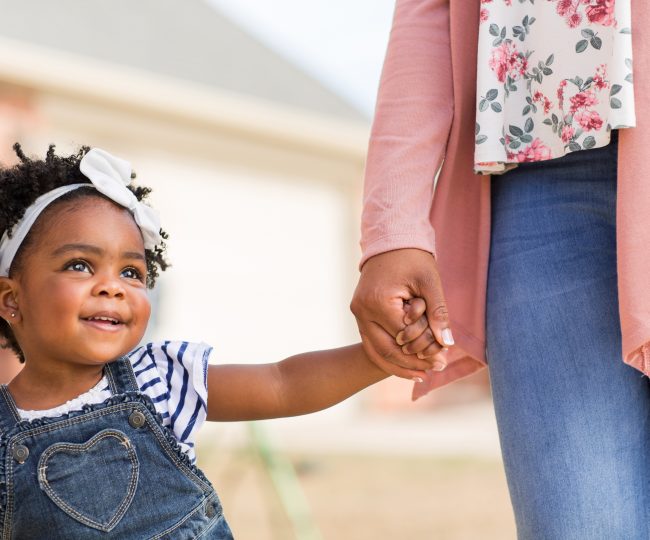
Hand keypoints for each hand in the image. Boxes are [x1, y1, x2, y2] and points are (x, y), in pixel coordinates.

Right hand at [350, 248, 453, 379]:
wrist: (389, 241)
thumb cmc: (412, 258)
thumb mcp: (429, 282)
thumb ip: (438, 312)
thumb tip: (447, 343)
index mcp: (378, 301)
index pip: (404, 337)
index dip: (425, 349)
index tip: (444, 359)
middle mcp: (362, 311)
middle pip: (387, 350)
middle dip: (413, 363)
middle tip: (436, 370)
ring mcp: (358, 314)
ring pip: (376, 351)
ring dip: (399, 366)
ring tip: (423, 375)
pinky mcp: (360, 315)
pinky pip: (373, 343)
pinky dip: (389, 356)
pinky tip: (407, 367)